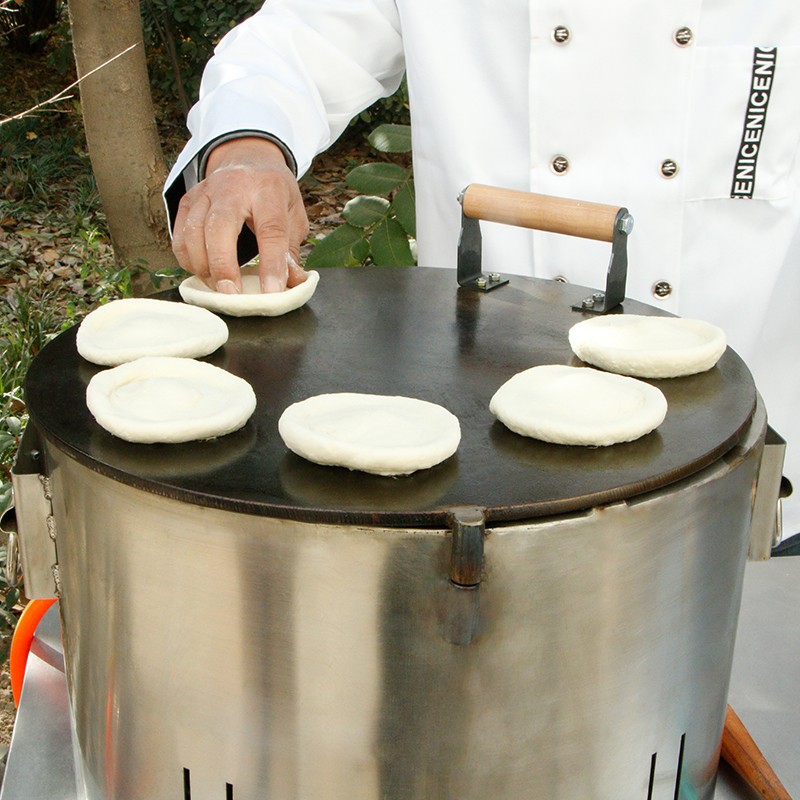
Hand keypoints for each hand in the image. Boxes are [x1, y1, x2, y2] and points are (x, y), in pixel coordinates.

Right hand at [172, 137, 309, 292]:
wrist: (246, 158)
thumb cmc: (273, 193)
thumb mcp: (293, 214)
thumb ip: (291, 249)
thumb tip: (295, 283)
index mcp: (267, 189)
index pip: (271, 229)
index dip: (271, 263)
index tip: (272, 292)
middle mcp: (232, 187)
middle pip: (220, 226)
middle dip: (223, 265)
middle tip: (231, 294)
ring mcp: (205, 192)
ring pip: (193, 232)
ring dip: (204, 266)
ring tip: (218, 289)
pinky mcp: (187, 201)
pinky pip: (180, 236)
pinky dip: (188, 260)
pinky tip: (203, 273)